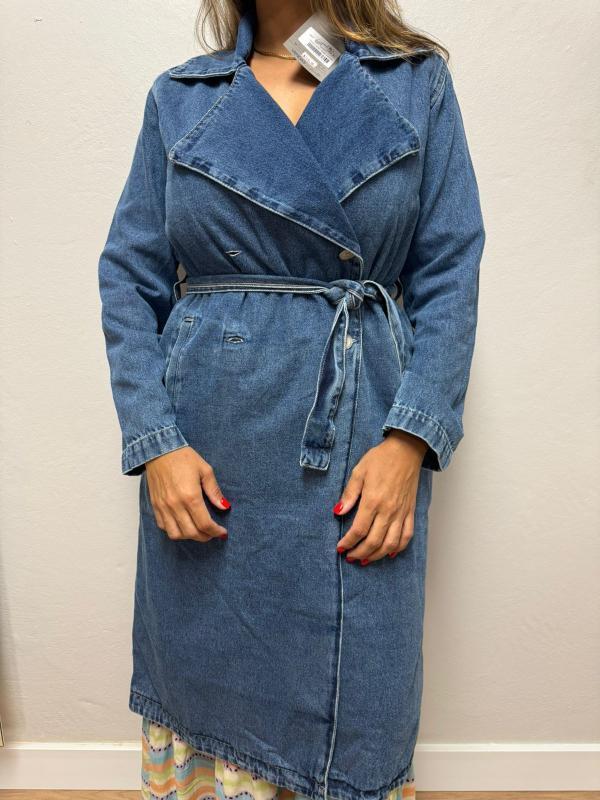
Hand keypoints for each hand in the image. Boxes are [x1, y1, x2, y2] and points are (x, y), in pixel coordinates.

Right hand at [145, 446, 230, 541]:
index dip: (215, 531)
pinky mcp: (155, 506)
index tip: (222, 532)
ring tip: (198, 531)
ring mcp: (163, 507)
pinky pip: (163, 526)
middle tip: (213, 533)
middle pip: (191, 533)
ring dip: (189, 536)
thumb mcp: (205, 470)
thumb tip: (224, 506)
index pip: (205, 524)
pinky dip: (174, 530)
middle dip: (205, 537)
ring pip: (175, 534)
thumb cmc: (183, 457)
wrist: (158, 450)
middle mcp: (175, 505)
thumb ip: (214, 491)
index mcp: (190, 496)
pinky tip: (183, 524)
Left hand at [333, 430, 427, 562]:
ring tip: (365, 559)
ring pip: (390, 544)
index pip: (358, 530)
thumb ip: (349, 494)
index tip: (340, 548)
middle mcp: (388, 510)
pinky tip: (389, 553)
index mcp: (373, 501)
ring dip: (376, 555)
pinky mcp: (410, 511)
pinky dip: (398, 548)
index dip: (348, 542)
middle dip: (360, 553)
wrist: (406, 450)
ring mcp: (401, 512)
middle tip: (350, 557)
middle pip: (373, 541)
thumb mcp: (359, 472)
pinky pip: (406, 536)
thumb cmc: (381, 459)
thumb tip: (338, 512)